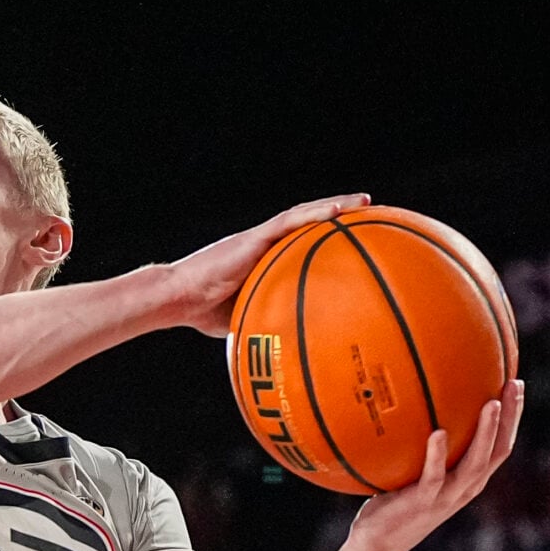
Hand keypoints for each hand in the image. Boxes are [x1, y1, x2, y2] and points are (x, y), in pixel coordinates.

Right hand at [170, 196, 372, 334]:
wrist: (178, 298)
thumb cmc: (203, 312)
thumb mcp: (244, 317)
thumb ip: (265, 319)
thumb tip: (289, 348)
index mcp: (264, 257)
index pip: (301, 241)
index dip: (328, 235)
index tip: (355, 235)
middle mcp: (265, 242)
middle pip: (309, 222)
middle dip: (341, 214)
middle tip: (372, 210)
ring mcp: (259, 237)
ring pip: (304, 214)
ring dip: (335, 206)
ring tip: (365, 202)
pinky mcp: (253, 237)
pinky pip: (288, 222)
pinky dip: (313, 215)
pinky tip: (337, 211)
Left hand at [340, 378, 523, 550]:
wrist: (378, 542)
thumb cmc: (394, 502)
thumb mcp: (416, 471)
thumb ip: (424, 447)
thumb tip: (413, 404)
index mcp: (469, 479)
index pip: (501, 444)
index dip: (513, 417)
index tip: (515, 382)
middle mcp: (465, 488)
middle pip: (499, 450)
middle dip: (511, 417)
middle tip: (513, 384)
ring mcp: (446, 497)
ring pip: (475, 463)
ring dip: (486, 433)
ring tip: (492, 404)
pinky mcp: (423, 502)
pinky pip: (434, 476)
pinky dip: (437, 455)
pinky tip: (437, 433)